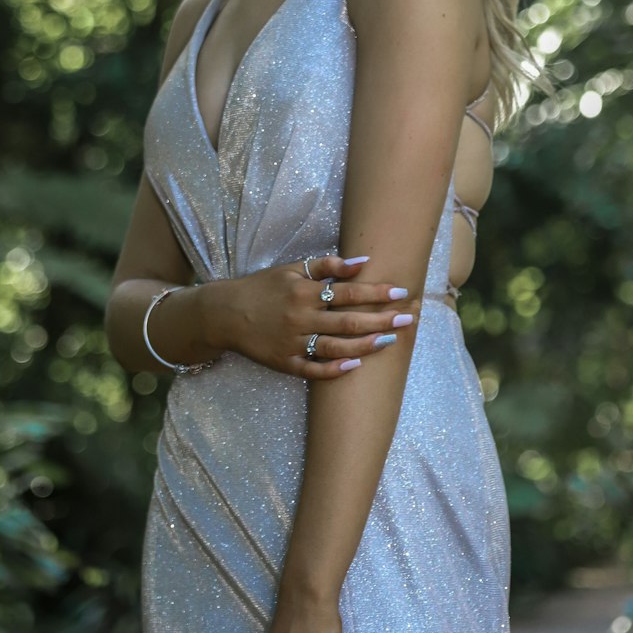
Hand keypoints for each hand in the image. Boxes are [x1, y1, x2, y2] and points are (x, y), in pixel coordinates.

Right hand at [223, 254, 419, 380]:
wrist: (225, 314)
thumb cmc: (262, 287)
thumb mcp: (292, 269)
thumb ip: (327, 266)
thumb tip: (362, 262)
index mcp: (304, 292)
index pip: (348, 293)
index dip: (376, 293)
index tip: (400, 293)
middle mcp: (301, 318)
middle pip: (348, 322)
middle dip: (381, 320)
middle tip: (407, 319)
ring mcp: (293, 343)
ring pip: (336, 347)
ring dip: (365, 345)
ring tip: (389, 340)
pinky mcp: (285, 363)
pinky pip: (314, 370)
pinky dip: (335, 369)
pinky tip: (355, 365)